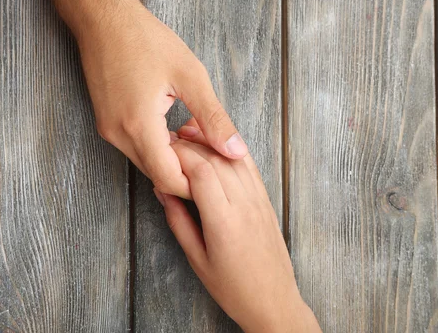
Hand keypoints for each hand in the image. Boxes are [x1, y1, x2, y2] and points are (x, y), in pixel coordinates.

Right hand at [77, 2, 247, 198]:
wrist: (103, 19)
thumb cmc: (145, 39)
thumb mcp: (190, 75)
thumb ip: (213, 118)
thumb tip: (235, 149)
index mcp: (139, 125)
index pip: (169, 179)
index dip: (195, 184)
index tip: (218, 173)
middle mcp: (119, 134)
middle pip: (157, 175)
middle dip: (187, 172)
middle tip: (213, 155)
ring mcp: (109, 130)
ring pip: (146, 163)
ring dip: (172, 160)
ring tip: (196, 139)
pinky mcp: (107, 123)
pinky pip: (135, 148)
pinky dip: (157, 148)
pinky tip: (174, 130)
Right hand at [154, 128, 320, 331]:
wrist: (274, 301)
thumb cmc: (234, 288)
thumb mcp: (197, 259)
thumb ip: (178, 221)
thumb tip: (163, 191)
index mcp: (224, 222)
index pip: (200, 172)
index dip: (179, 155)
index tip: (163, 150)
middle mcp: (244, 205)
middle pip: (215, 159)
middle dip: (190, 144)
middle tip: (169, 140)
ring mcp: (259, 200)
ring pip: (233, 158)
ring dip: (210, 143)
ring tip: (189, 136)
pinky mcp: (266, 200)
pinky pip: (248, 166)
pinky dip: (230, 151)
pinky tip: (216, 147)